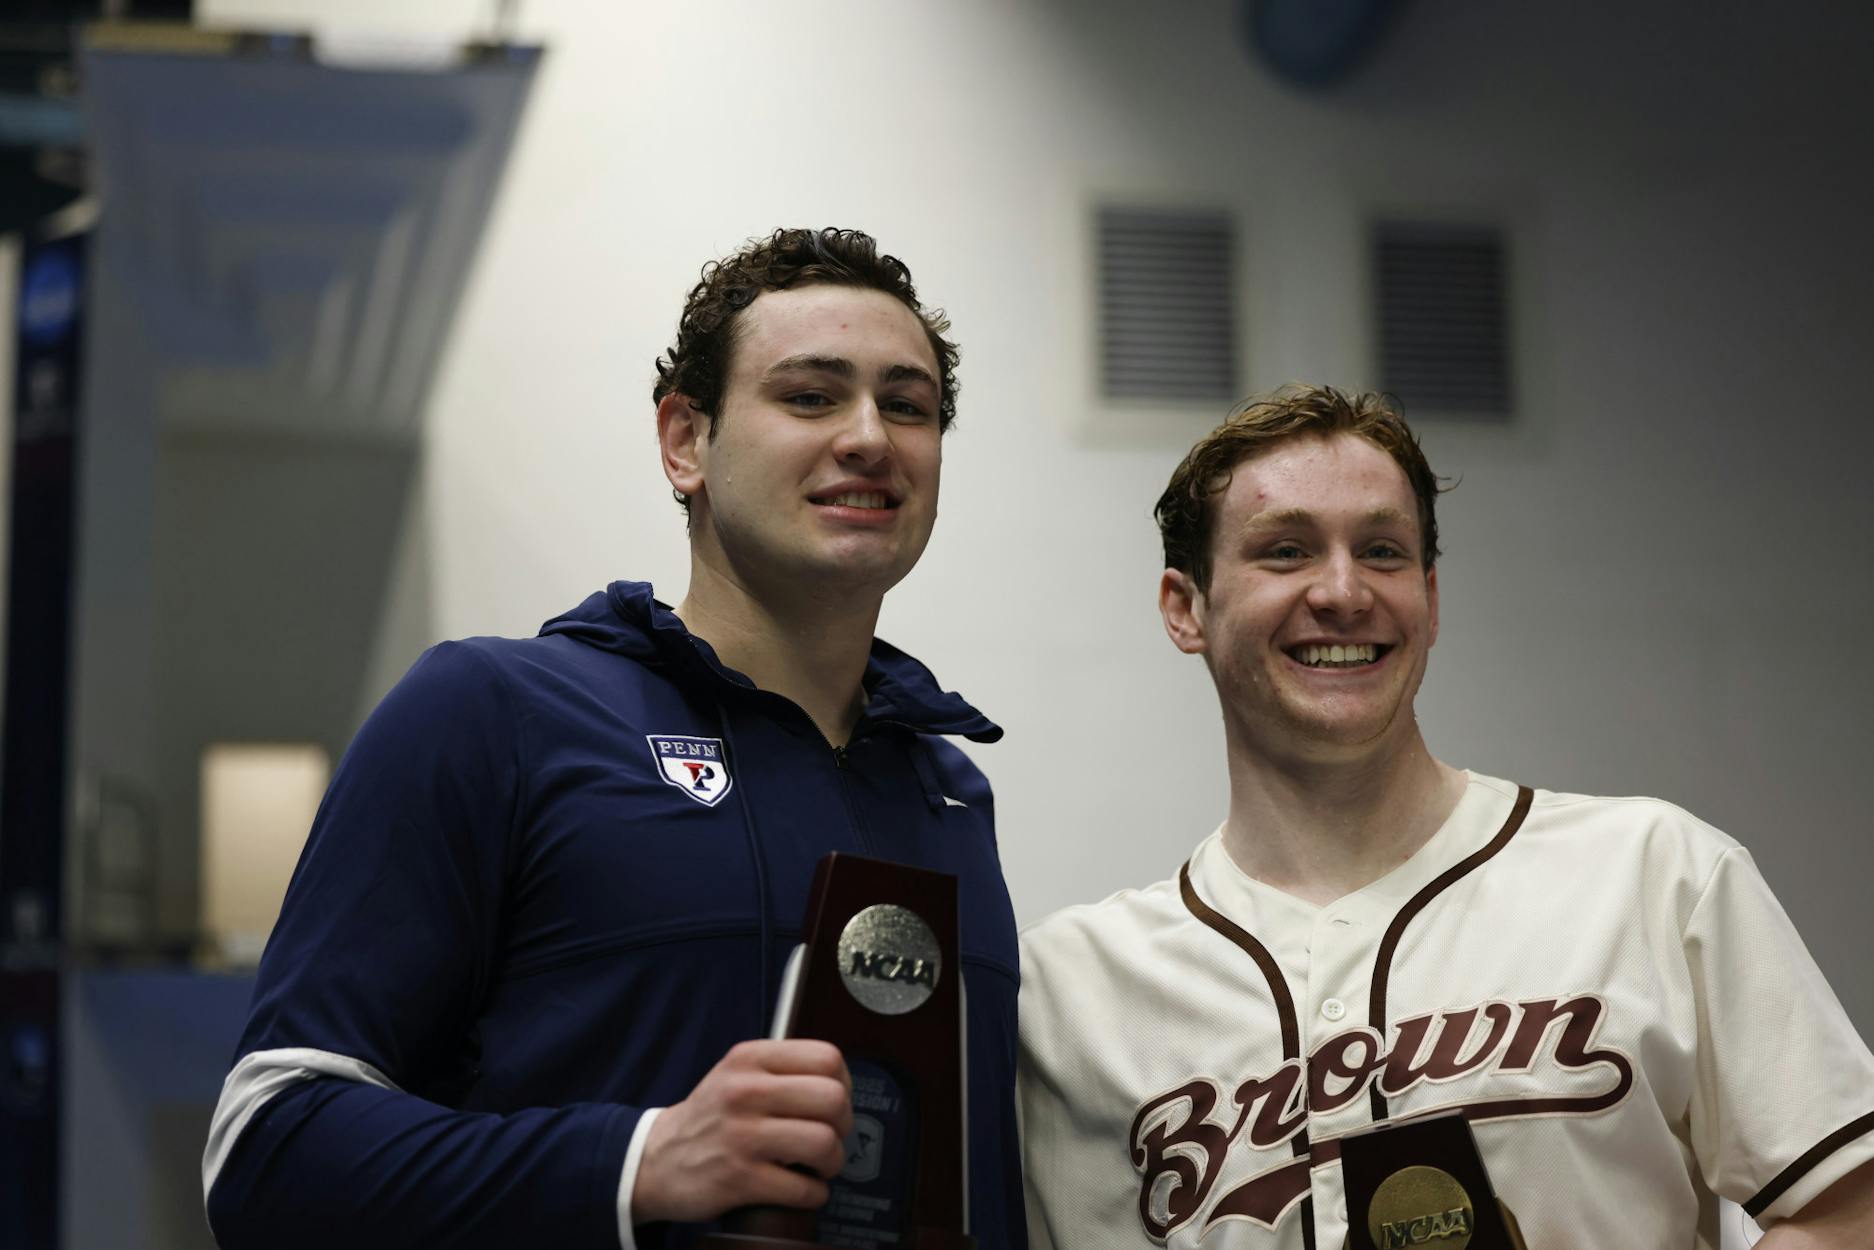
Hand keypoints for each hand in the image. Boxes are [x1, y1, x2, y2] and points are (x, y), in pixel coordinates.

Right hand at [632, 1039, 852, 1224]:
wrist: (655, 1161)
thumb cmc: (710, 1118)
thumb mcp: (736, 1074)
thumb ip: (782, 1070)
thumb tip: (840, 1085)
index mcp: (749, 1059)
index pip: (826, 1058)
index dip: (844, 1083)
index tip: (834, 1102)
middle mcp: (745, 1091)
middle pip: (832, 1099)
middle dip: (843, 1126)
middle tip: (830, 1137)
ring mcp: (741, 1136)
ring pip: (823, 1143)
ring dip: (832, 1162)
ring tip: (819, 1166)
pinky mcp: (738, 1179)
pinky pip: (803, 1188)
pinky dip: (812, 1195)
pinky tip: (802, 1190)